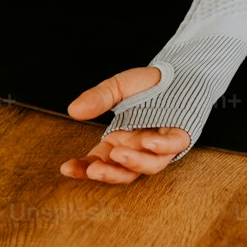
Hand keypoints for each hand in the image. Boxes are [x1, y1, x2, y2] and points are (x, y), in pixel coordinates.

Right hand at [61, 65, 190, 182]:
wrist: (176, 73)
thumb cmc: (146, 85)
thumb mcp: (116, 88)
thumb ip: (97, 99)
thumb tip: (73, 110)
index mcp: (120, 141)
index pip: (99, 161)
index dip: (83, 167)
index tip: (66, 168)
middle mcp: (139, 148)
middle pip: (124, 172)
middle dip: (108, 173)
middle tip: (94, 170)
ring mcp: (160, 146)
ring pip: (149, 165)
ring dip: (134, 162)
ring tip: (119, 153)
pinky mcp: (180, 135)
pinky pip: (173, 146)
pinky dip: (162, 147)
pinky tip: (150, 142)